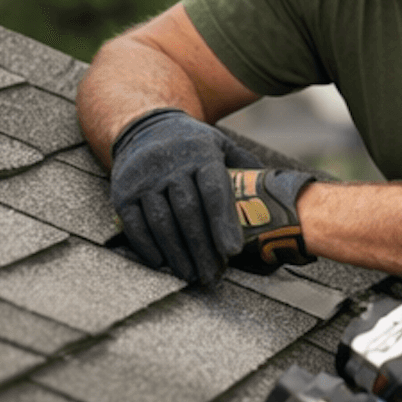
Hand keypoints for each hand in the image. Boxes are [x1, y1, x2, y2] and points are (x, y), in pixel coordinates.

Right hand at [110, 108, 261, 283]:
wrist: (145, 126)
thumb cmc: (194, 143)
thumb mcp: (222, 145)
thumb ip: (246, 167)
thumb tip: (278, 193)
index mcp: (201, 155)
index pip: (214, 192)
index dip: (223, 223)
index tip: (232, 251)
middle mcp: (171, 165)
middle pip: (189, 213)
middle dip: (202, 248)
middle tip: (214, 276)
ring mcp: (144, 179)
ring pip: (162, 221)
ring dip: (177, 253)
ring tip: (192, 275)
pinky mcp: (123, 192)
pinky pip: (134, 224)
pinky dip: (148, 246)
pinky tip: (162, 263)